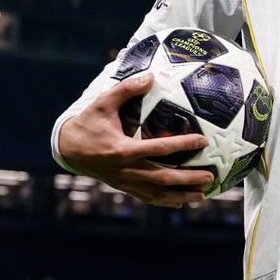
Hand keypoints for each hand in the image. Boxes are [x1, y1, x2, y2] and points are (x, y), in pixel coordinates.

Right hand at [57, 73, 213, 207]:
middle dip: (188, 178)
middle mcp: (126, 170)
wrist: (69, 148)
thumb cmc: (89, 122)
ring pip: (156, 193)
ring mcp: (125, 181)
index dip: (182, 145)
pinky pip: (146, 197)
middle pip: (162, 177)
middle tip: (210, 175)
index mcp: (122, 149)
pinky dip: (165, 201)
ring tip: (203, 194)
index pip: (159, 148)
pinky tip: (181, 202)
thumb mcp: (103, 102)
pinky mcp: (123, 187)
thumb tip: (151, 77)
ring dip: (181, 195)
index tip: (203, 140)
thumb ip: (126, 89)